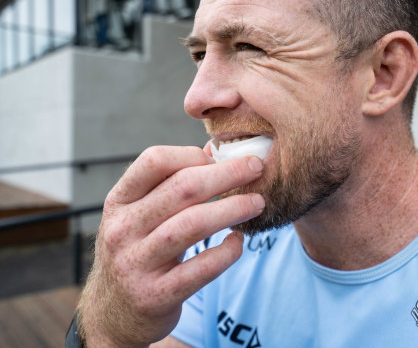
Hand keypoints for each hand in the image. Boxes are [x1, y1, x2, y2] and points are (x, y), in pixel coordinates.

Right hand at [77, 146, 264, 346]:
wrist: (113, 312)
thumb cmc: (137, 251)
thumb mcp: (140, 215)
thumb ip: (171, 183)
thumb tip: (214, 151)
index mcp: (118, 202)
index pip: (154, 161)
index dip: (193, 154)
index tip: (220, 159)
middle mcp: (122, 230)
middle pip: (183, 189)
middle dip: (227, 174)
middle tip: (256, 168)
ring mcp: (136, 264)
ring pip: (194, 225)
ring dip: (233, 209)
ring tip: (257, 203)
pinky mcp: (156, 295)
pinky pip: (203, 268)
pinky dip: (228, 251)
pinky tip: (238, 241)